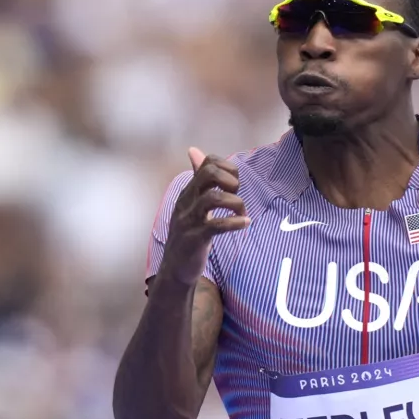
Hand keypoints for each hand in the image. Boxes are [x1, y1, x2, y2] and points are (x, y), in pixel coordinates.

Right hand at [162, 147, 248, 284]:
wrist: (175, 268)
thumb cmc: (188, 233)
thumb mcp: (191, 202)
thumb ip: (197, 178)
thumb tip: (194, 151)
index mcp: (189, 191)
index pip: (208, 163)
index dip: (228, 168)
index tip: (235, 185)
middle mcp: (187, 201)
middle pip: (209, 174)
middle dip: (231, 181)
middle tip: (237, 196)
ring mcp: (190, 220)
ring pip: (213, 198)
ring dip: (235, 203)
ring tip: (242, 214)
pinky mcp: (195, 239)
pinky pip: (216, 226)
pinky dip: (235, 223)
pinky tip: (244, 224)